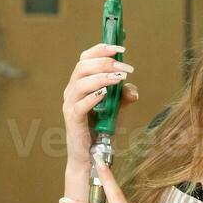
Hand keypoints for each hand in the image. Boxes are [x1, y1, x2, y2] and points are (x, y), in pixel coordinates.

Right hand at [62, 43, 137, 167]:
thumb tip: (131, 88)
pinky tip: (106, 94)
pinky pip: (80, 105)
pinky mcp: (72, 120)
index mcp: (80, 82)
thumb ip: (124, 95)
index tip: (119, 48)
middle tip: (125, 67)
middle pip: (83, 67)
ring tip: (119, 78)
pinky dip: (93, 97)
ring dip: (102, 77)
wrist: (93, 154)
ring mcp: (70, 105)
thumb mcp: (118, 108)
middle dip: (105, 63)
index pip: (85, 58)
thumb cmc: (103, 128)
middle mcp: (72, 90)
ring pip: (81, 83)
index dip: (101, 50)